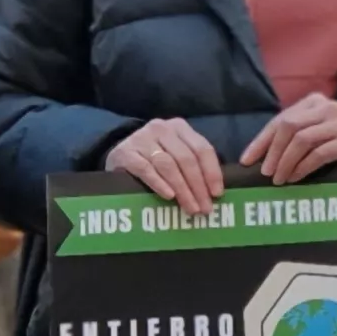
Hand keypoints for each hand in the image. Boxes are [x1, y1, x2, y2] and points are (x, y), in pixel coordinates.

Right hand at [109, 117, 224, 216]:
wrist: (120, 155)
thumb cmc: (155, 157)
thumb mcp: (176, 154)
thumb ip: (194, 165)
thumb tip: (214, 192)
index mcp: (180, 127)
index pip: (202, 149)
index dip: (212, 172)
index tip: (217, 194)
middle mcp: (162, 128)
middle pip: (186, 159)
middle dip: (198, 186)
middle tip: (204, 208)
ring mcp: (142, 139)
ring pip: (168, 165)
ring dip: (182, 189)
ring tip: (190, 208)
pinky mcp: (125, 152)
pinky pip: (146, 169)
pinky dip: (159, 184)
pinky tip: (169, 196)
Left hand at [242, 93, 336, 184]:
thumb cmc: (333, 143)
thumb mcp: (309, 134)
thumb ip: (287, 137)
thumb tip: (252, 158)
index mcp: (314, 101)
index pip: (281, 120)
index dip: (261, 141)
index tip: (246, 161)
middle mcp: (328, 107)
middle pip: (290, 127)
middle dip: (273, 152)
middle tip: (265, 173)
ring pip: (302, 140)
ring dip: (286, 162)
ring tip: (279, 179)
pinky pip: (319, 154)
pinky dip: (303, 168)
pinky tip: (295, 178)